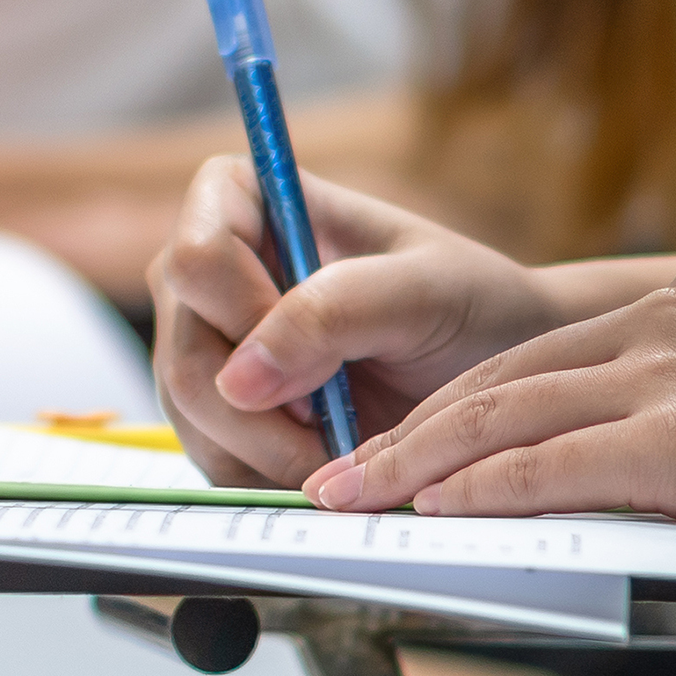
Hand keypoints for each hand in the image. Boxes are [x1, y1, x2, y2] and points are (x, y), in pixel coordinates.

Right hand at [151, 156, 569, 487]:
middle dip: (266, 411)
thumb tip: (240, 376)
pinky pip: (214, 461)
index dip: (248, 317)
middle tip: (344, 424)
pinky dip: (274, 475)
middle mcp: (207, 272)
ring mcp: (204, 345)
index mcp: (244, 200)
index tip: (325, 355)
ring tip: (351, 437)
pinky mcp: (216, 413)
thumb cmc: (470, 304)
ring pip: (192, 419)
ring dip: (275, 452)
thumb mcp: (425, 292)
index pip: (196, 258)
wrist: (491, 366)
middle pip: (184, 354)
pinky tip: (334, 457)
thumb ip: (336, 310)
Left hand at [302, 250, 675, 622]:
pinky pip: (553, 461)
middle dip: (423, 428)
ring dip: (422, 462)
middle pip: (520, 367)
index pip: (561, 347)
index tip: (416, 438)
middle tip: (350, 469)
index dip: (477, 399)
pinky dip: (480, 491)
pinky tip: (430, 516)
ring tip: (357, 499)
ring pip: (516, 409)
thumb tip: (631, 468)